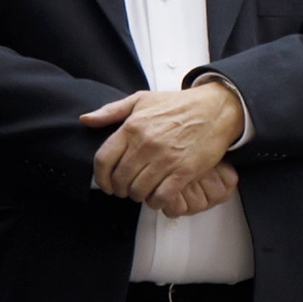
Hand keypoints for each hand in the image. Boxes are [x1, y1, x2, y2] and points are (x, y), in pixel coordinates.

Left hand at [88, 81, 244, 215]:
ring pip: (139, 190)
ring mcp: (165, 159)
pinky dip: (157, 201)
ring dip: (138, 196)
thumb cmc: (179, 105)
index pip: (103, 160)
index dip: (100, 177)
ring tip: (143, 191)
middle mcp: (146, 144)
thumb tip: (86, 119)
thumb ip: (111, 111)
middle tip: (126, 189)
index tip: (106, 184)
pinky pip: (162, 196)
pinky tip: (158, 197)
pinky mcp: (184, 171)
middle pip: (120, 179)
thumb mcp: (141, 100)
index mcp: (132, 127)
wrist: (216, 109)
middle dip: (120, 189)